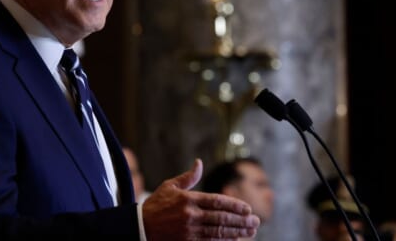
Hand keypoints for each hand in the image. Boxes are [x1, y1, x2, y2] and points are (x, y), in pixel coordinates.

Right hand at [142, 159, 259, 240]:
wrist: (140, 227)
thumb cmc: (156, 206)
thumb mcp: (169, 187)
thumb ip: (188, 177)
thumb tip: (199, 163)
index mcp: (188, 199)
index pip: (217, 201)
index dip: (234, 205)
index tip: (247, 208)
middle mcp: (190, 215)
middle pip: (221, 218)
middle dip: (241, 220)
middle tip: (255, 221)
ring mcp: (189, 230)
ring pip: (219, 231)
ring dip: (237, 232)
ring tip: (251, 231)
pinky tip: (235, 240)